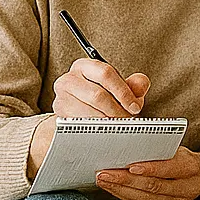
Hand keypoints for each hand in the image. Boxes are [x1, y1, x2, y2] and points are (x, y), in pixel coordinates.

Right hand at [26, 59, 151, 178]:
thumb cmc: (100, 98)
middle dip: (116, 111)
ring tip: (118, 127)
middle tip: (127, 121)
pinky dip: (95, 131)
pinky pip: (80, 126)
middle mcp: (68, 79)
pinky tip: (104, 132)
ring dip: (107, 123)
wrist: (76, 114)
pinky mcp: (58, 116)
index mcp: (84, 66)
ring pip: (88, 113)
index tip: (134, 107)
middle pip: (97, 95)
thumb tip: (142, 84)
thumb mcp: (117, 89)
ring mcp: (61, 98)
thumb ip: (133, 85)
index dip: (123, 91)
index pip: (105, 73)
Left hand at [96, 147, 199, 199]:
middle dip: (126, 179)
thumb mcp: (170, 148)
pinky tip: (115, 190)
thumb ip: (155, 149)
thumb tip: (127, 146)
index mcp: (192, 167)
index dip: (149, 168)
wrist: (190, 176)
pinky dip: (127, 199)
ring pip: (146, 199)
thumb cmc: (175, 157)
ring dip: (121, 190)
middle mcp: (190, 189)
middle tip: (105, 173)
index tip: (129, 166)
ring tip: (105, 181)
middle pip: (154, 186)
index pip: (168, 168)